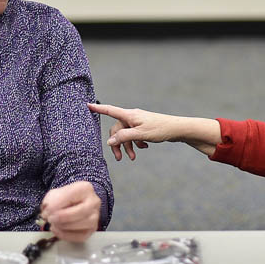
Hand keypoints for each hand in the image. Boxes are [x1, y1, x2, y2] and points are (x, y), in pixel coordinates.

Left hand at [41, 180, 100, 242]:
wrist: (73, 205)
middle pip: (80, 212)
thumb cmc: (64, 199)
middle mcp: (94, 202)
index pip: (72, 195)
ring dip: (64, 226)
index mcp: (85, 188)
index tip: (46, 211)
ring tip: (53, 224)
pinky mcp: (92, 230)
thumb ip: (50, 201)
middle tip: (50, 219)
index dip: (57, 204)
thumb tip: (48, 213)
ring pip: (82, 224)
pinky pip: (80, 236)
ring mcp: (95, 217)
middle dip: (62, 217)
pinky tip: (57, 230)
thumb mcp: (55, 194)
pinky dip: (66, 235)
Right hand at [87, 103, 220, 159]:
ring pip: (126, 135)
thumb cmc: (160, 129)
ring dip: (128, 146)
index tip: (87, 105)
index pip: (110, 111)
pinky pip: (134, 135)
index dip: (98, 109)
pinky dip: (136, 143)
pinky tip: (143, 148)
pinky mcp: (143, 128)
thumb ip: (124, 137)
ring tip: (133, 157)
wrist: (177, 129)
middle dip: (118, 144)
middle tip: (120, 158)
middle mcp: (132, 117)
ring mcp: (138, 122)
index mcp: (130, 115)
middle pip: (117, 129)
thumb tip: (110, 141)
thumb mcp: (140, 135)